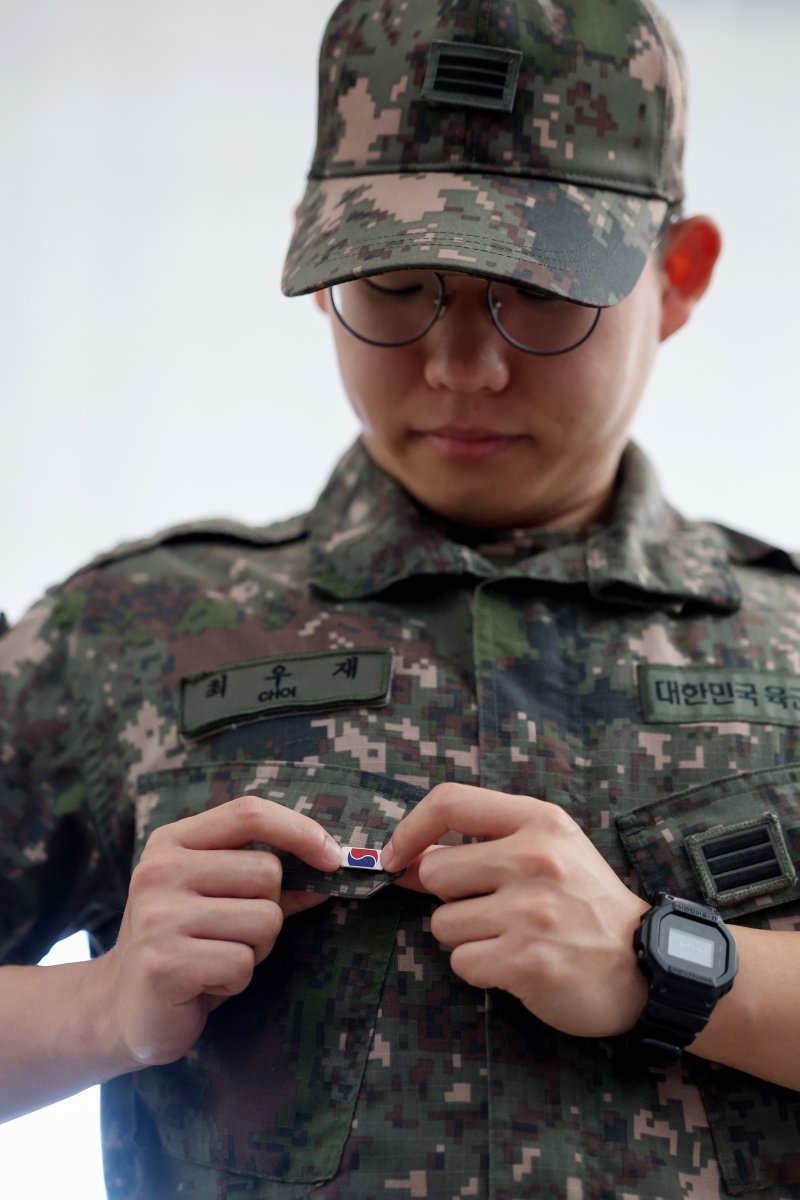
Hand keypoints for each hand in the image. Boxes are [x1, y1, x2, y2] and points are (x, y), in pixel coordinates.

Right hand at [96, 796, 341, 1071]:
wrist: (123, 1009)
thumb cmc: (186, 944)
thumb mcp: (219, 897)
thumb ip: (269, 879)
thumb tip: (334, 864)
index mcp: (172, 842)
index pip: (249, 812)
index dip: (300, 830)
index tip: (333, 857)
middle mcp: (159, 871)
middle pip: (268, 872)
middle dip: (270, 910)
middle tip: (233, 933)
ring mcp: (158, 916)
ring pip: (264, 919)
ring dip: (255, 949)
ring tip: (217, 957)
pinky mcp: (164, 964)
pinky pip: (243, 963)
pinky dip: (237, 979)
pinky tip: (205, 983)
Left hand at [383, 783, 648, 1037]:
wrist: (647, 964)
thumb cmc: (585, 904)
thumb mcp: (548, 850)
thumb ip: (482, 845)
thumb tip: (403, 859)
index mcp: (539, 820)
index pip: (449, 802)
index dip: (409, 829)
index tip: (394, 857)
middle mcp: (534, 857)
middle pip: (434, 872)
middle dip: (449, 899)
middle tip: (491, 911)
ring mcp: (531, 909)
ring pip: (442, 924)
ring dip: (466, 939)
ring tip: (511, 938)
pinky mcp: (527, 958)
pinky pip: (461, 962)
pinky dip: (481, 970)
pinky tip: (516, 966)